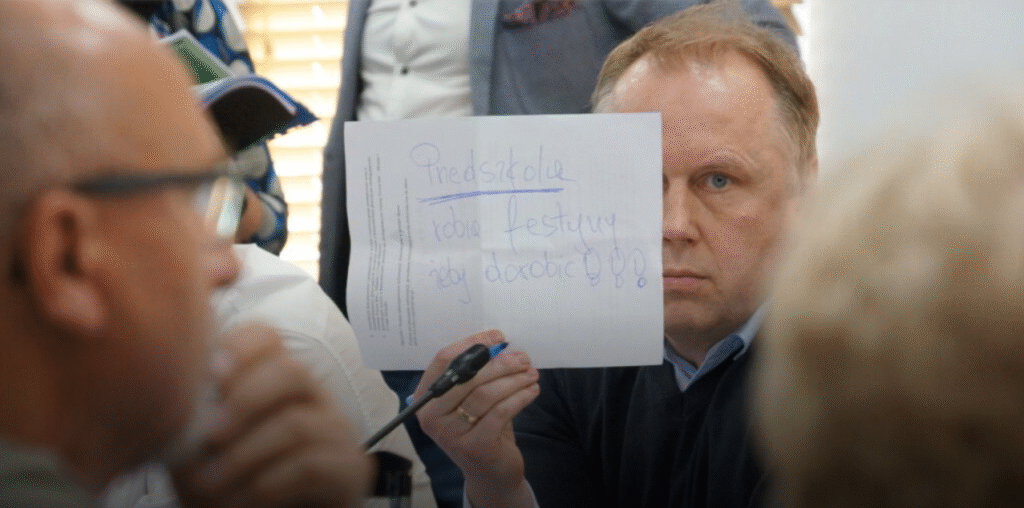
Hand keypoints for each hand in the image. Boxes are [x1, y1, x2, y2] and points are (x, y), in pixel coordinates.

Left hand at [171, 323, 372, 507]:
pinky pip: (311, 466)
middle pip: (292, 371)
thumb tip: (177, 407)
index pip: (265, 336)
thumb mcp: (202, 450)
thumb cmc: (233, 483)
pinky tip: (245, 499)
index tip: (208, 376)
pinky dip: (269, 483)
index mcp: (273, 378)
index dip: (238, 347)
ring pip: (297, 424)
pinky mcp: (349, 470)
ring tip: (210, 484)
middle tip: (209, 436)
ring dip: (245, 455)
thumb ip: (192, 423)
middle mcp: (312, 396)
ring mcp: (336, 431)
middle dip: (245, 401)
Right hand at [415, 330, 539, 507]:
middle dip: (500, 363)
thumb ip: (477, 374)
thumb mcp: (472, 399)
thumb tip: (500, 344)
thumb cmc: (480, 428)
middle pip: (466, 377)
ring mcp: (451, 434)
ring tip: (531, 374)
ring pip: (486, 394)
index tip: (497, 337)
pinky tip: (532, 390)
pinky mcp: (475, 446)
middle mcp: (432, 416)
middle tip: (523, 358)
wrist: (489, 473)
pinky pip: (501, 412)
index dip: (471, 344)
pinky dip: (520, 397)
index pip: (443, 361)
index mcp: (426, 398)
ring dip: (514, 380)